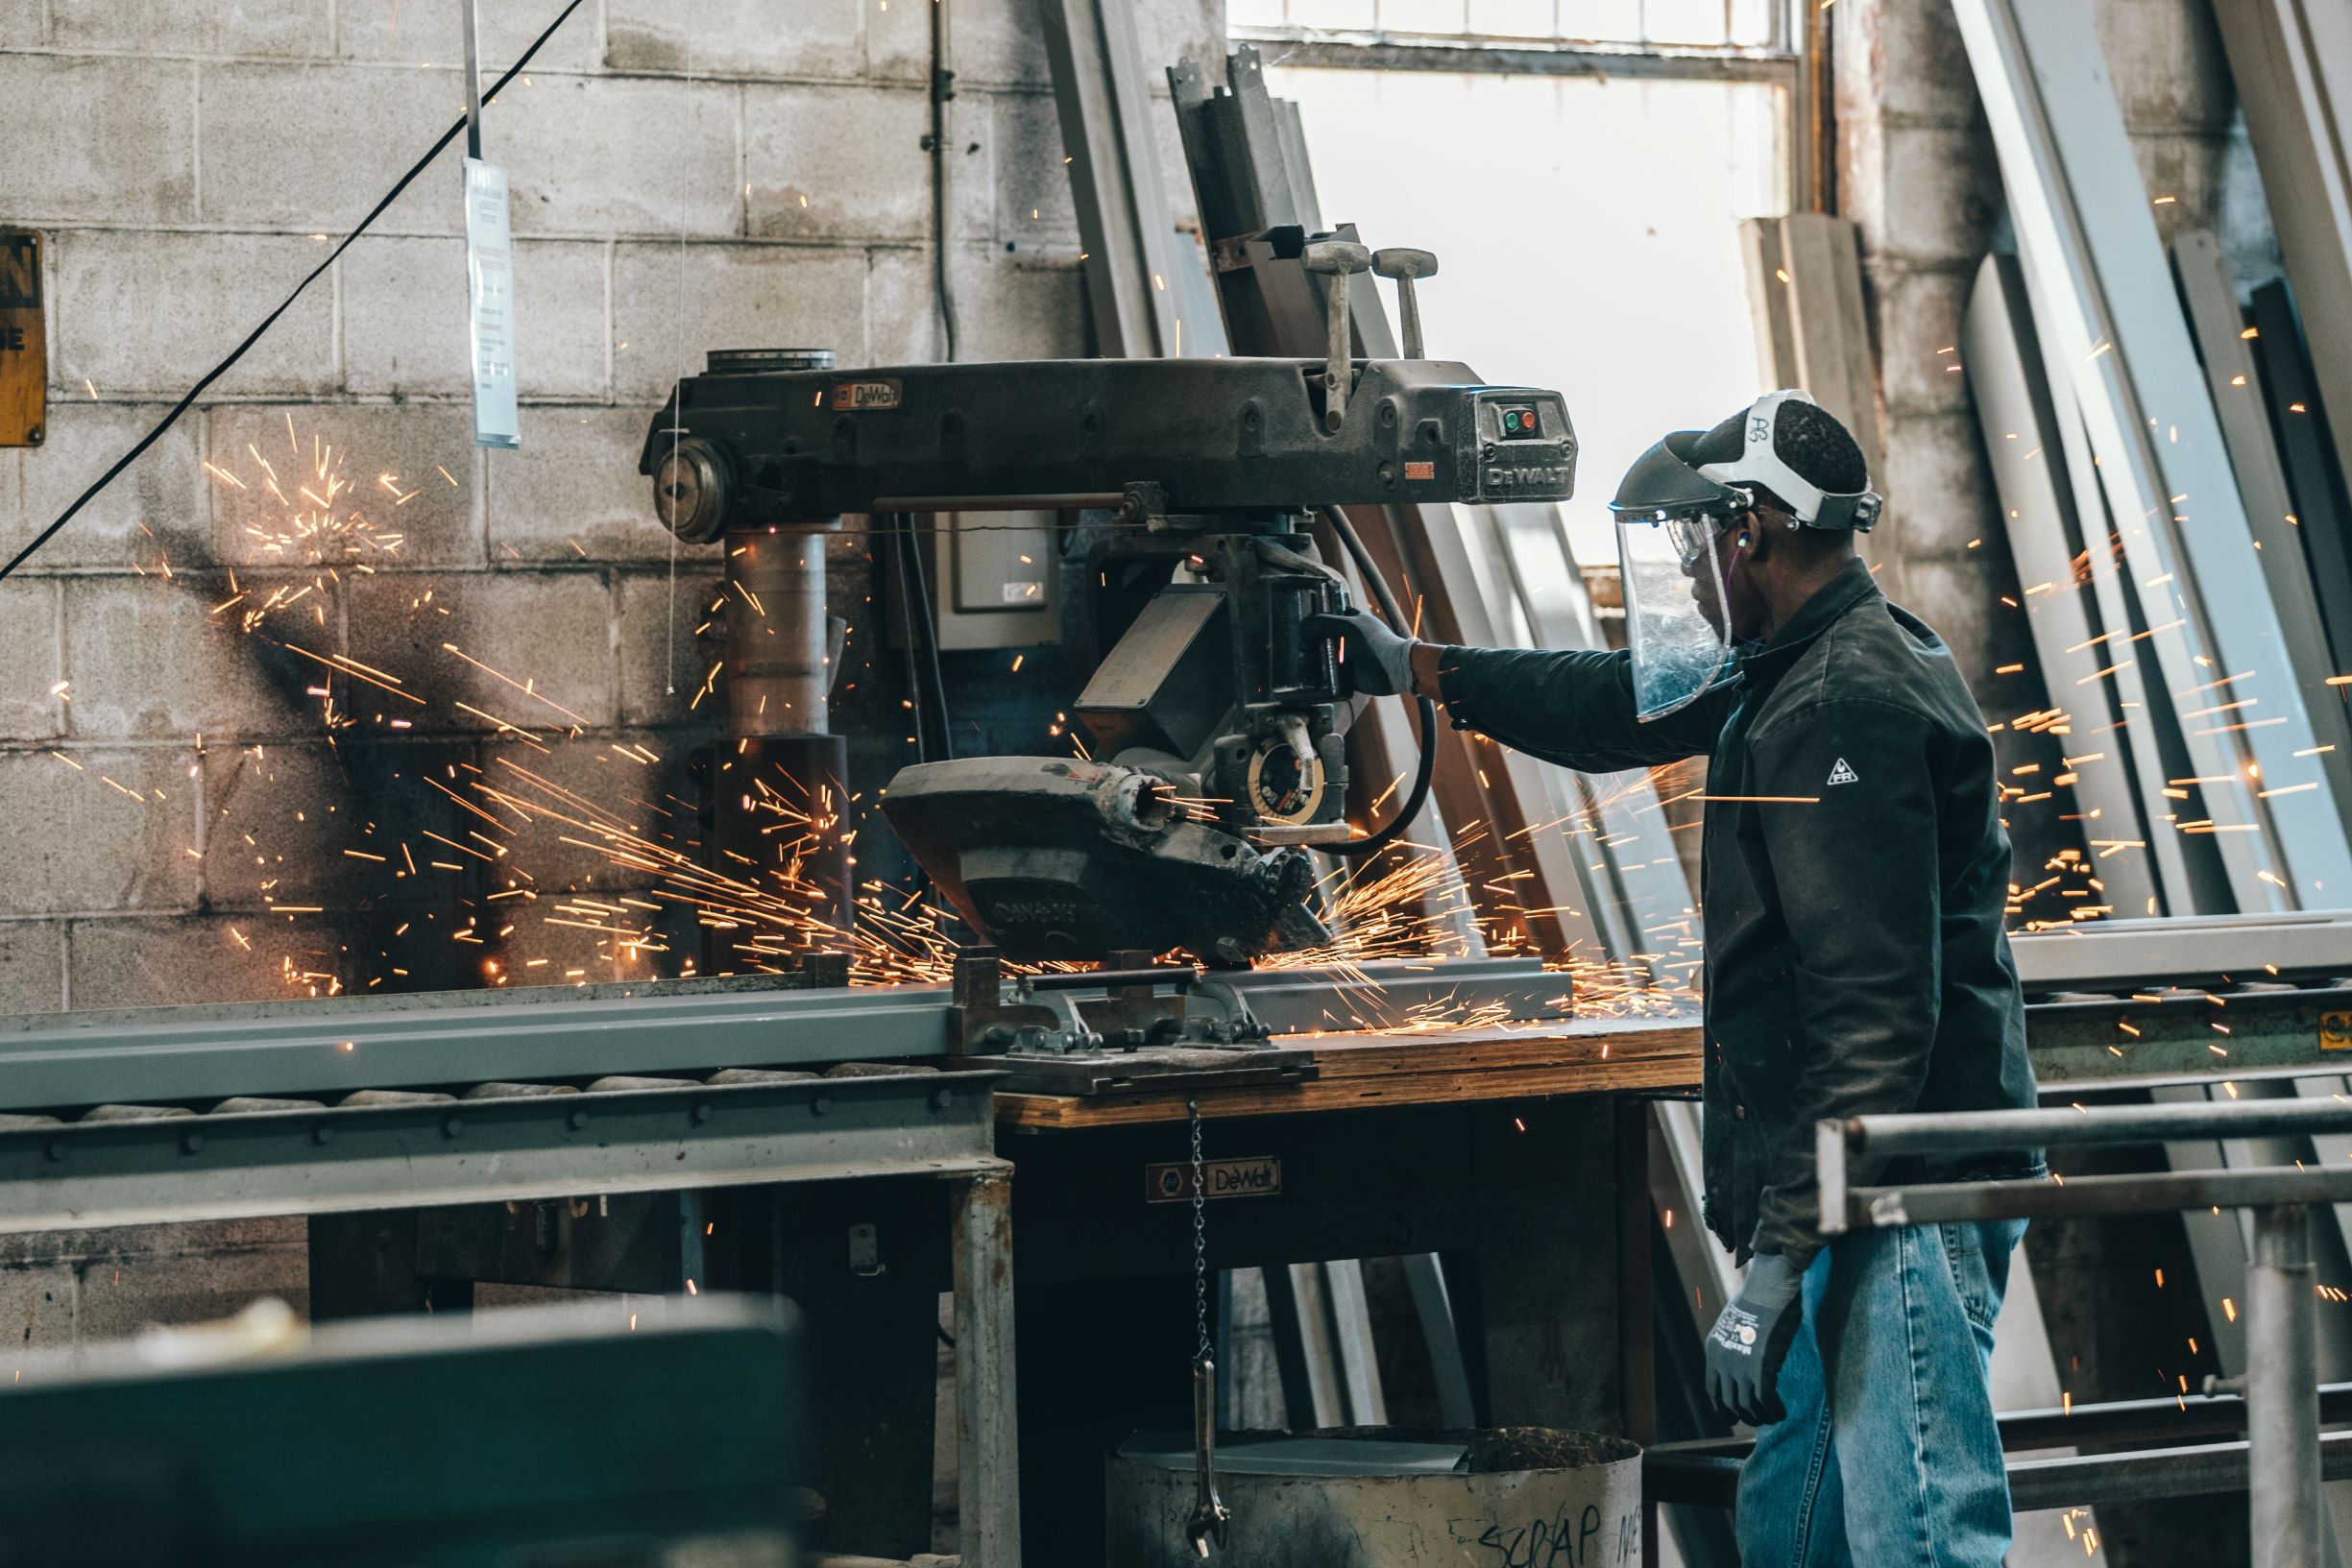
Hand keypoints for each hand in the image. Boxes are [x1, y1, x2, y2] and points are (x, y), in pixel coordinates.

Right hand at [1303, 609, 1417, 696]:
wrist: (1394, 669)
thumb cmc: (1375, 642)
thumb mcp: (1348, 626)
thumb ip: (1323, 623)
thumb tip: (1302, 628)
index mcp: (1351, 621)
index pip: (1327, 619)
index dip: (1314, 624)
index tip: (1305, 632)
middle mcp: (1347, 639)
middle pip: (1320, 640)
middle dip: (1309, 645)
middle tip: (1305, 650)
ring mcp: (1347, 657)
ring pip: (1322, 658)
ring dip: (1310, 662)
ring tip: (1305, 665)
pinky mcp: (1347, 675)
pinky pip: (1327, 675)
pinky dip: (1317, 676)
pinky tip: (1309, 676)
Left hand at [1703, 1251, 1804, 1425]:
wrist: (1770, 1287)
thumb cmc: (1759, 1300)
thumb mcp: (1735, 1322)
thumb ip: (1735, 1343)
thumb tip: (1745, 1361)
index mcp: (1714, 1349)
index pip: (1713, 1390)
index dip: (1723, 1408)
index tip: (1734, 1418)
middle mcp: (1722, 1361)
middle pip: (1730, 1403)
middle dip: (1746, 1416)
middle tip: (1760, 1419)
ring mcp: (1740, 1366)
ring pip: (1748, 1406)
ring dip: (1762, 1416)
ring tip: (1775, 1416)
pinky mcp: (1761, 1367)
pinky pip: (1765, 1400)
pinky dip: (1774, 1410)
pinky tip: (1782, 1411)